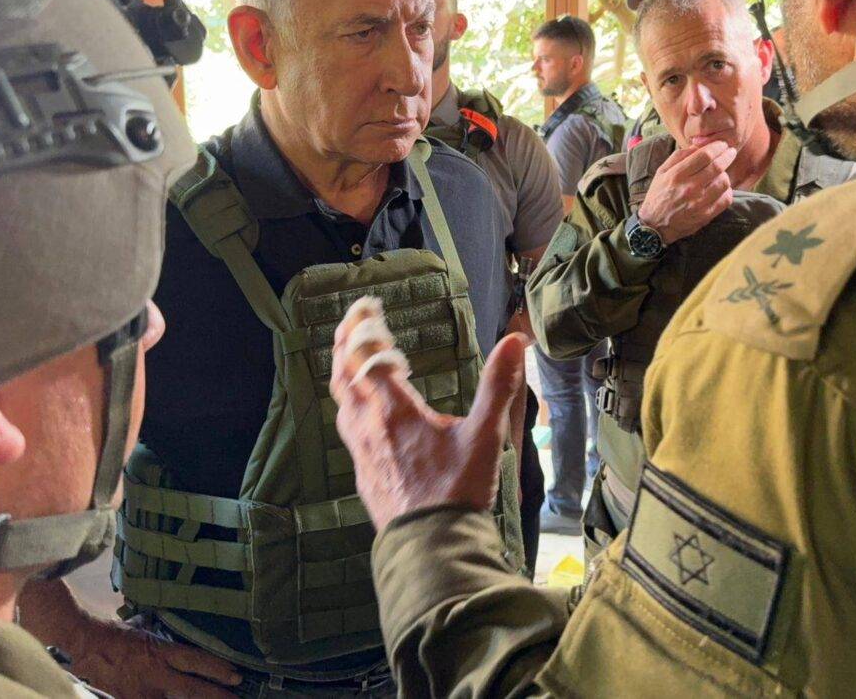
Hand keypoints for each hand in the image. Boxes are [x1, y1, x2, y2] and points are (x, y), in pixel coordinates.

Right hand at [63, 614, 241, 698]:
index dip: (218, 670)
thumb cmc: (116, 634)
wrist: (85, 644)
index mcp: (161, 652)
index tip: (236, 677)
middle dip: (216, 695)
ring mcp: (142, 692)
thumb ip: (162, 632)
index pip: (196, 662)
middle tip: (235, 697)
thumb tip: (173, 625)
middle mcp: (155, 674)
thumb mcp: (146, 627)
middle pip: (192, 689)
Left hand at [330, 298, 526, 530]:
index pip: (369, 356)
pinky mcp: (363, 473)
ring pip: (341, 401)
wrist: (431, 547)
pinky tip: (362, 411)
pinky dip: (350, 403)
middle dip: (345, 342)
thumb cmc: (457, 491)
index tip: (370, 306)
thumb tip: (514, 342)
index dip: (365, 327)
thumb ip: (499, 386)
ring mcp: (362, 452)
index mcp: (395, 411)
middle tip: (352, 320)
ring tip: (350, 357)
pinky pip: (347, 427)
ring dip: (343, 372)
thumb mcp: (485, 436)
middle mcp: (370, 427)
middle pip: (344, 374)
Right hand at [637, 140, 736, 243]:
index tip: (722, 144)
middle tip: (730, 152)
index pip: (704, 156)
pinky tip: (721, 188)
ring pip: (724, 182)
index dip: (717, 147)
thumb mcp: (662, 171)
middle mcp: (689, 189)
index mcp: (676, 175)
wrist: (654, 225)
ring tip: (722, 172)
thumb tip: (698, 146)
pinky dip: (727, 191)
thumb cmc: (658, 195)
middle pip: (717, 167)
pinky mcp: (705, 215)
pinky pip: (726, 199)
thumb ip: (679, 156)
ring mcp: (698, 203)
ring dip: (726, 174)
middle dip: (727, 156)